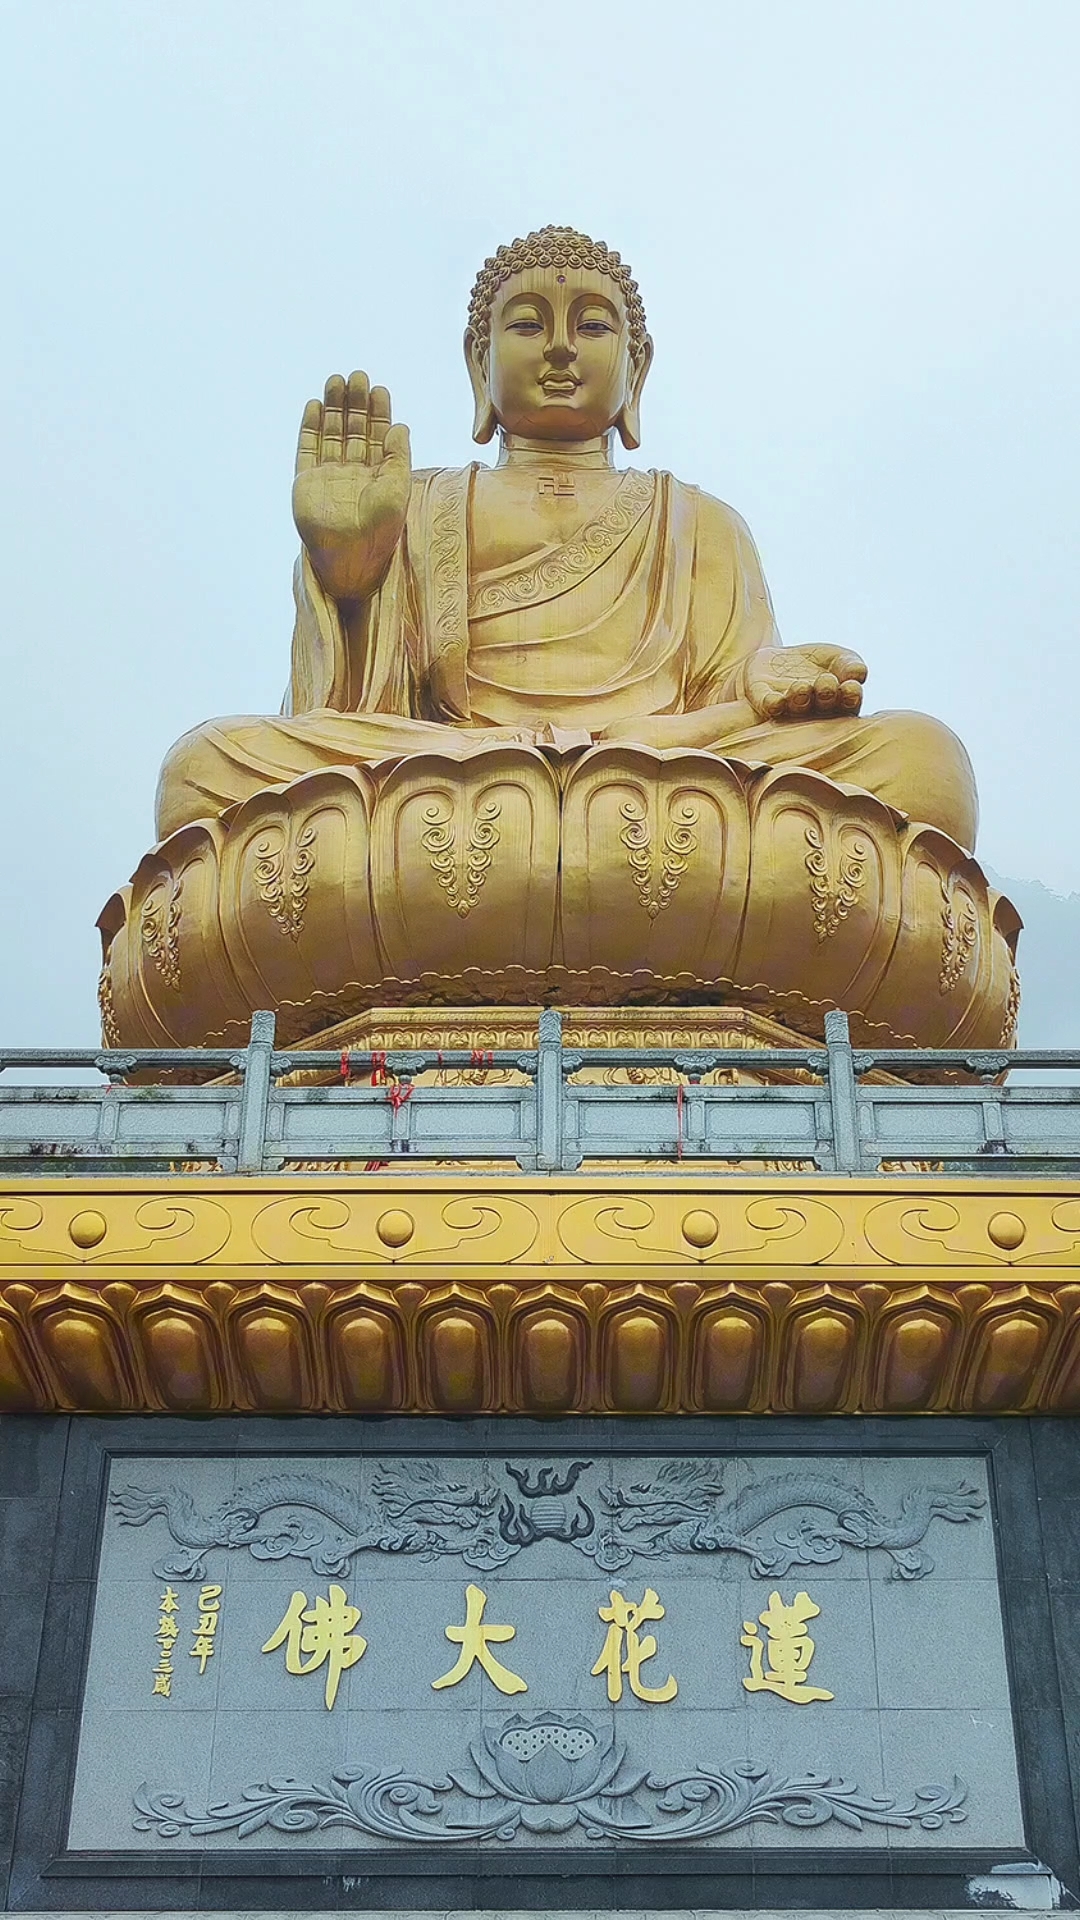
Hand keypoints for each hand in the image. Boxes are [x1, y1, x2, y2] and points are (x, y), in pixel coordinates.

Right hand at [292, 371, 410, 600]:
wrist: (349, 558)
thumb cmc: (380, 530)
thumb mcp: (397, 490)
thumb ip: (398, 457)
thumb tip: (401, 425)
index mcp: (378, 473)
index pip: (378, 435)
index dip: (378, 411)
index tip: (378, 388)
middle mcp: (353, 471)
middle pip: (353, 428)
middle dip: (354, 402)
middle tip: (356, 376)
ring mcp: (328, 475)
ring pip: (330, 433)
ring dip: (332, 407)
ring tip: (335, 380)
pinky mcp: (306, 481)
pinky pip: (307, 449)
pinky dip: (309, 427)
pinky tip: (314, 405)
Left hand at [743, 644, 866, 720]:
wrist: (777, 660)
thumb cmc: (815, 664)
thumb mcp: (839, 658)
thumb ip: (851, 665)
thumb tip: (858, 674)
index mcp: (838, 705)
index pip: (849, 705)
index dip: (850, 697)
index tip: (850, 686)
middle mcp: (814, 713)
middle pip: (823, 708)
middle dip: (826, 695)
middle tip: (825, 683)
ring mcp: (789, 710)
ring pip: (797, 708)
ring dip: (801, 699)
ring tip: (802, 687)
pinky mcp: (765, 703)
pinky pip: (769, 707)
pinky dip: (773, 704)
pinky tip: (777, 700)